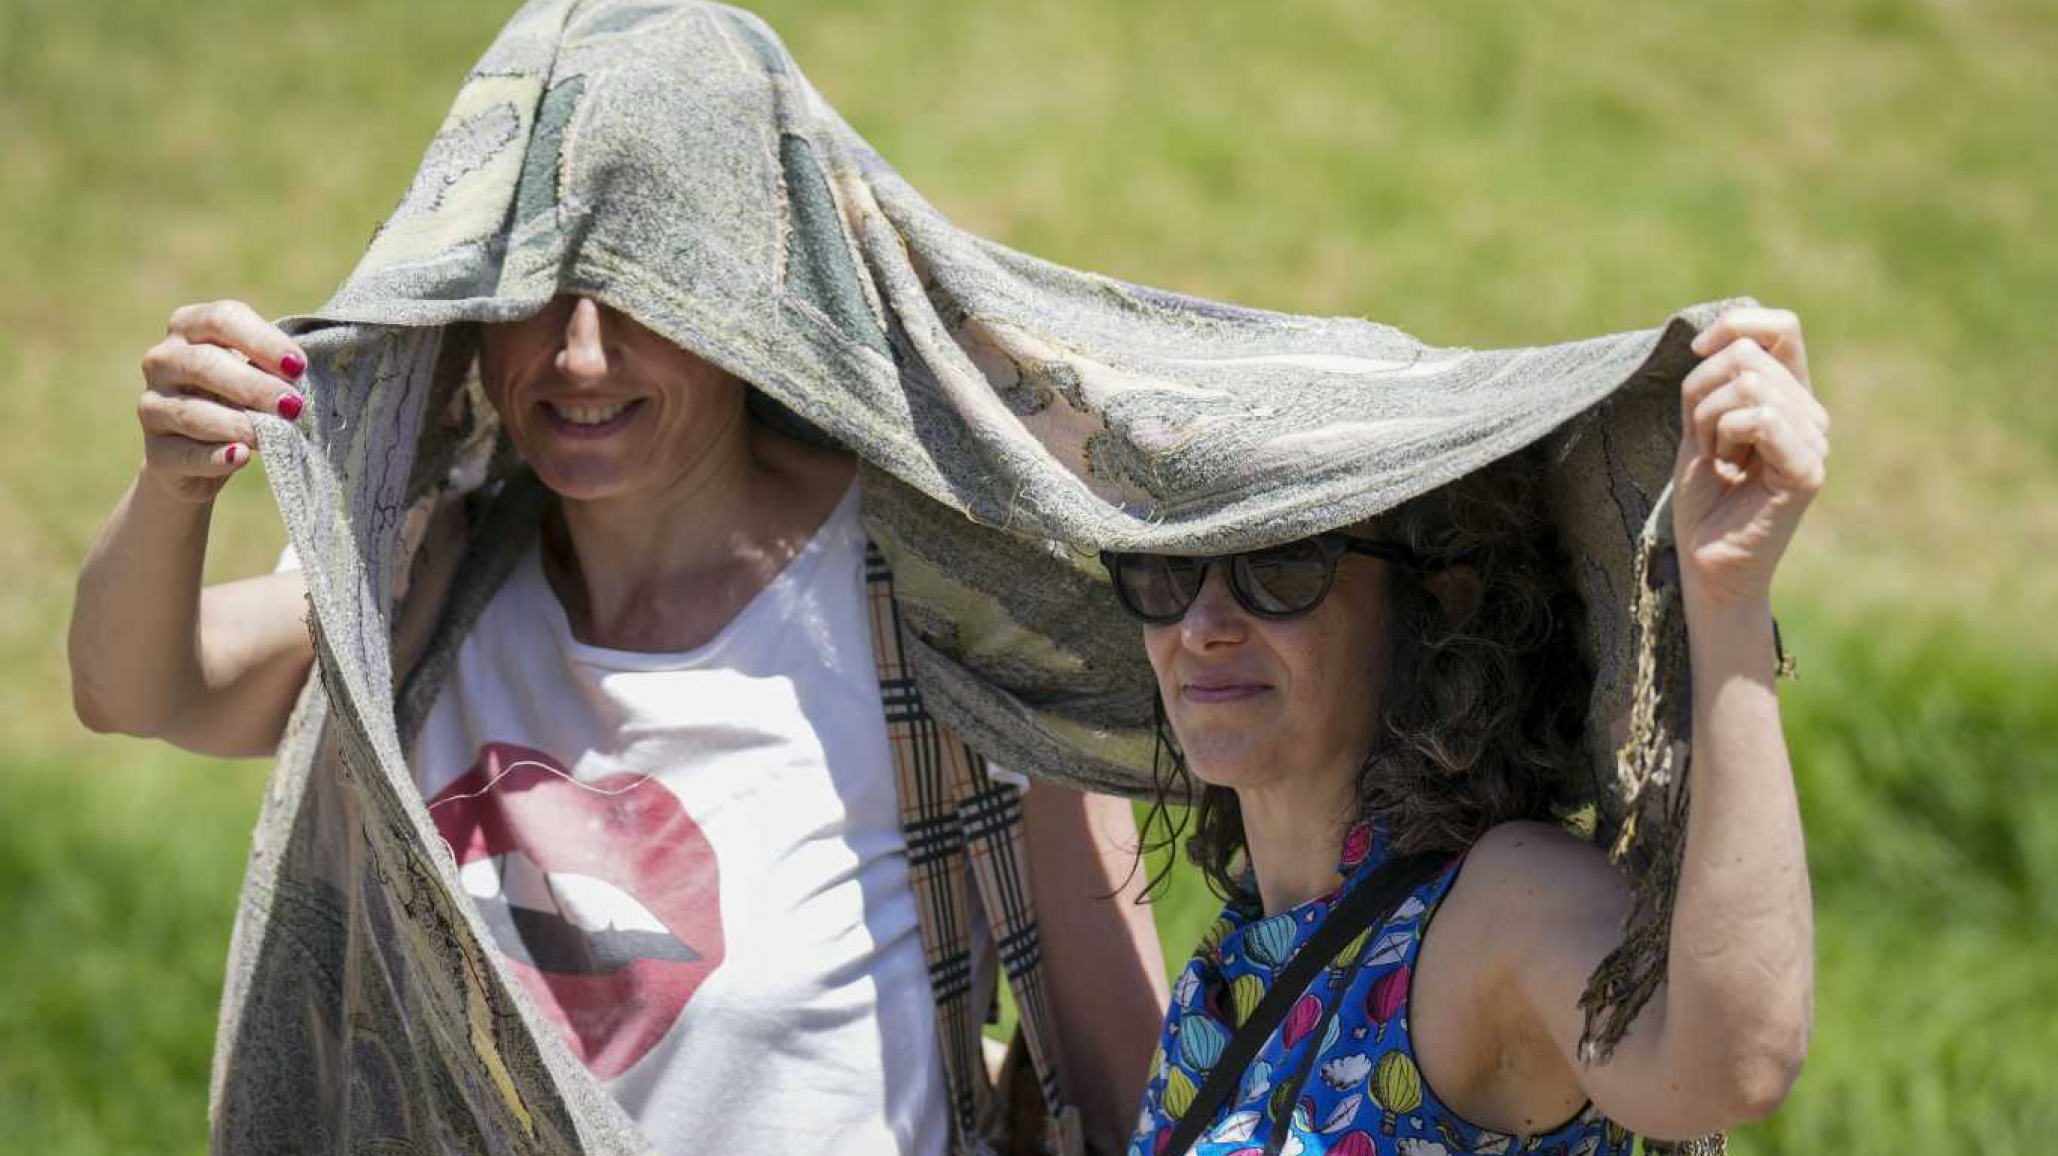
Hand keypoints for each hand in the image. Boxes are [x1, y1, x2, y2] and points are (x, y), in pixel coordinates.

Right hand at [137, 300, 307, 503]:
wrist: (199, 456)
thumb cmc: (239, 399)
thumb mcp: (256, 373)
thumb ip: (274, 368)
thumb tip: (302, 374)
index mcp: (189, 327)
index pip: (222, 320)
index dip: (263, 341)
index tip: (298, 367)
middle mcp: (163, 360)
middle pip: (204, 364)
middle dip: (254, 386)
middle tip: (293, 406)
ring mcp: (152, 405)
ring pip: (191, 412)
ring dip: (237, 423)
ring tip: (271, 435)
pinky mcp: (155, 450)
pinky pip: (183, 453)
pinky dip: (214, 457)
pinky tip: (240, 456)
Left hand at [1671, 307, 1829, 610]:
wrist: (1707, 562)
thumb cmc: (1703, 497)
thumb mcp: (1699, 426)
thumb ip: (1711, 382)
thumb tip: (1716, 337)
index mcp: (1789, 396)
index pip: (1781, 326)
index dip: (1734, 325)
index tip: (1696, 353)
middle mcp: (1810, 413)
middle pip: (1747, 354)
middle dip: (1701, 393)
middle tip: (1706, 442)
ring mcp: (1814, 441)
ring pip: (1748, 385)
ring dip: (1708, 421)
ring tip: (1717, 458)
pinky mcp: (1807, 471)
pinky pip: (1761, 418)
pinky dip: (1724, 435)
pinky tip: (1725, 466)